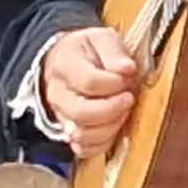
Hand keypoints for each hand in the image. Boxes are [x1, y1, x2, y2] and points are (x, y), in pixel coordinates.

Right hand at [35, 27, 142, 160]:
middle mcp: (58, 94)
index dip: (113, 84)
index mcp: (65, 66)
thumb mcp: (101, 38)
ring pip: (81, 135)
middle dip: (112, 109)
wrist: (67, 62)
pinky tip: (114, 128)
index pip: (89, 82)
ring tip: (123, 113)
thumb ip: (114, 52)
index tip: (127, 78)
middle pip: (81, 113)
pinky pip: (82, 149)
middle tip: (129, 99)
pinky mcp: (68, 132)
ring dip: (110, 128)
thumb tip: (127, 69)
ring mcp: (61, 116)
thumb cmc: (88, 51)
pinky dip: (101, 144)